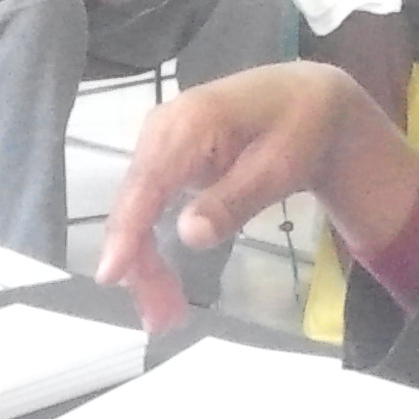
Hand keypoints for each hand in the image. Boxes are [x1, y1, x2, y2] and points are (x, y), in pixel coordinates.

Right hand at [93, 62, 418, 329]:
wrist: (307, 97)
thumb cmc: (300, 125)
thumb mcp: (281, 165)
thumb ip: (235, 200)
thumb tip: (188, 236)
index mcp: (188, 122)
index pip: (148, 182)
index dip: (128, 230)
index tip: (111, 274)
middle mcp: (160, 131)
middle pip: (134, 205)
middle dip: (140, 265)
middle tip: (161, 320)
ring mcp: (158, 148)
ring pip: (137, 215)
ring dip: (145, 266)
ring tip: (164, 317)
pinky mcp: (163, 166)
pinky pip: (148, 212)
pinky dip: (153, 250)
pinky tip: (161, 287)